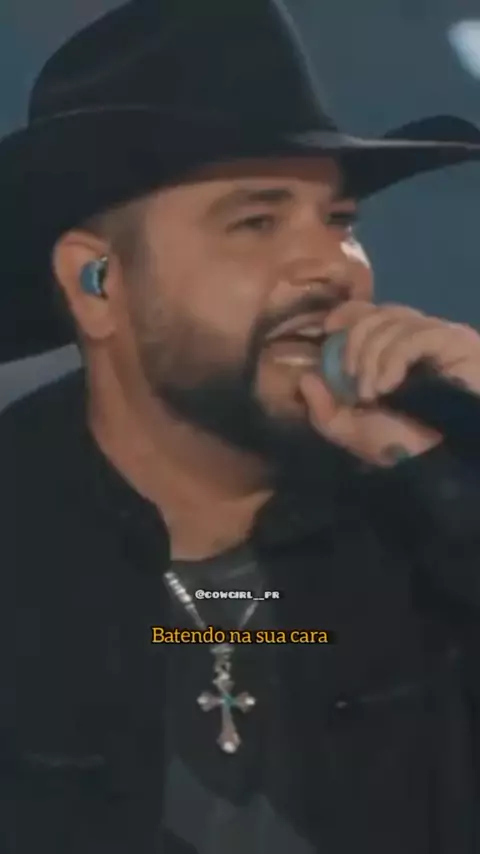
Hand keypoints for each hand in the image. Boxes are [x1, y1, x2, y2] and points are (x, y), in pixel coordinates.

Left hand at [299, 301, 479, 465]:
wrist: (447, 461)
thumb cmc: (408, 446)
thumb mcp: (356, 434)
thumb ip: (326, 412)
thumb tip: (305, 379)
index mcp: (395, 352)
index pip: (370, 312)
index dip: (347, 313)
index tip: (327, 328)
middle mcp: (417, 338)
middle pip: (377, 314)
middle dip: (354, 343)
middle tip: (351, 379)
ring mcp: (438, 337)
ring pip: (393, 321)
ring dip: (371, 357)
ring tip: (371, 393)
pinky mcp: (456, 342)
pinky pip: (416, 334)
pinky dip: (393, 358)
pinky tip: (389, 386)